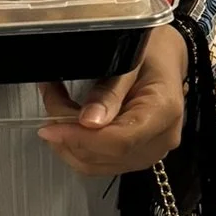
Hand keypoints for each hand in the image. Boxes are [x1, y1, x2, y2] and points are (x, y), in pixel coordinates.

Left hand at [37, 23, 186, 176]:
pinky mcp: (136, 156)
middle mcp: (162, 140)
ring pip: (96, 164)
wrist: (166, 58)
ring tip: (55, 107)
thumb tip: (88, 122)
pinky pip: (98, 163)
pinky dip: (75, 145)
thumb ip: (110, 91)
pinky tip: (66, 122)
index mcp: (164, 112)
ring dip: (67, 141)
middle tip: (50, 100)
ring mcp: (150, 152)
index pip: (120, 141)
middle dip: (68, 134)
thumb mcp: (130, 58)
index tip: (50, 126)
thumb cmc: (151, 51)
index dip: (81, 138)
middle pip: (105, 155)